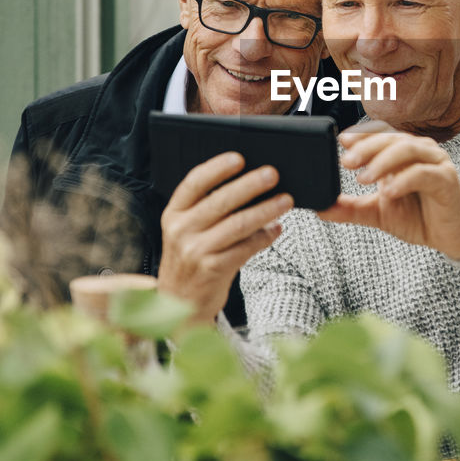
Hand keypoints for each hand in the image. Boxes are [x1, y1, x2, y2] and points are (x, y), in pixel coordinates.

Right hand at [156, 152, 292, 324]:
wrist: (178, 303)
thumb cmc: (190, 259)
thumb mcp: (187, 230)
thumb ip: (208, 208)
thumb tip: (250, 182)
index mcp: (174, 213)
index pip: (194, 183)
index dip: (217, 168)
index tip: (240, 158)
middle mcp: (181, 230)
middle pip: (220, 201)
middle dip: (250, 185)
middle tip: (273, 174)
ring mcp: (195, 251)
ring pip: (237, 224)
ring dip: (265, 210)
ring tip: (285, 200)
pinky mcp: (212, 270)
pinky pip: (245, 248)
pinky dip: (264, 237)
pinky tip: (277, 230)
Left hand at [320, 120, 459, 260]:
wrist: (452, 236)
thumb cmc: (418, 217)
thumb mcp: (378, 212)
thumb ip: (351, 208)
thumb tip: (320, 208)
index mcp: (402, 153)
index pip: (381, 132)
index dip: (362, 134)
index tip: (340, 141)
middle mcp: (420, 151)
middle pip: (391, 138)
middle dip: (366, 148)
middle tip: (346, 162)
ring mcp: (435, 162)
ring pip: (407, 149)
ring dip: (383, 161)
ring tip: (364, 178)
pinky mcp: (447, 179)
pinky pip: (424, 173)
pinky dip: (404, 180)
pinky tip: (388, 192)